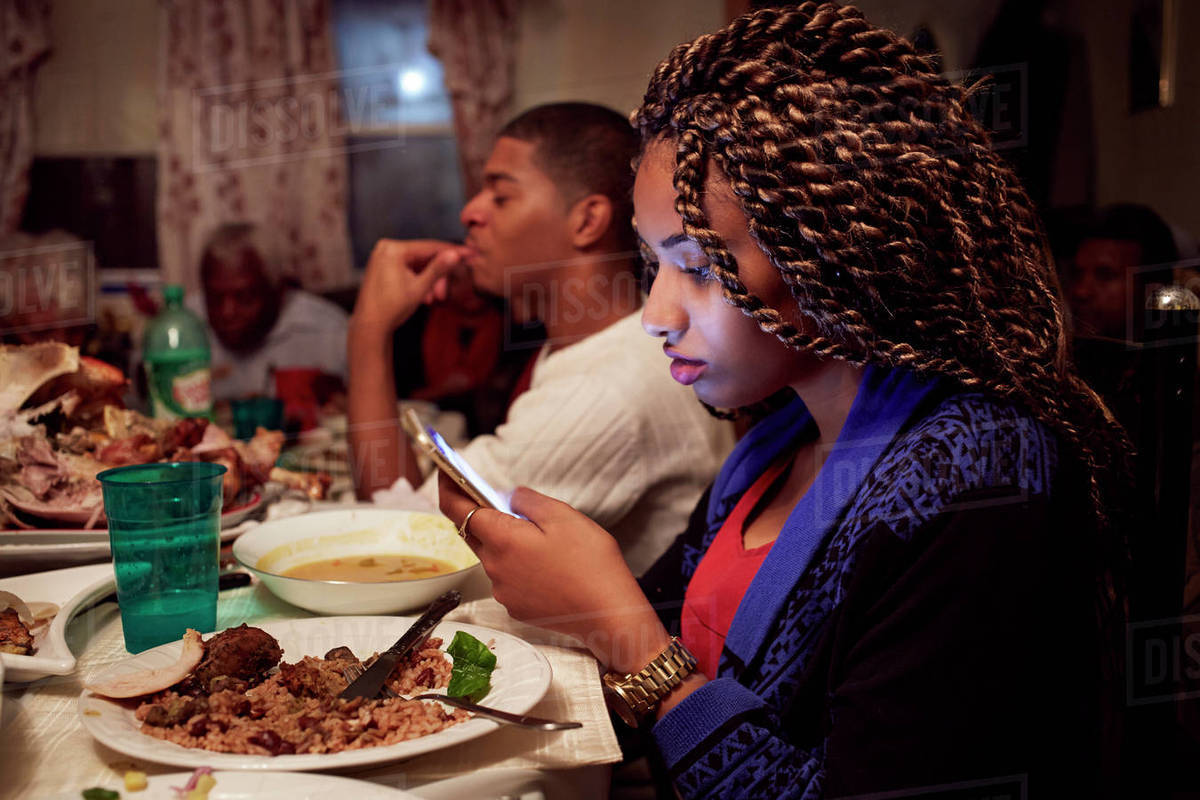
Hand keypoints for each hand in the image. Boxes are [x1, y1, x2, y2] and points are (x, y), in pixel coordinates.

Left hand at [350, 239, 470, 334]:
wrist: (370, 326)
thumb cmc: (392, 308)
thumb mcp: (420, 288)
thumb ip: (438, 269)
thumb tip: (455, 254)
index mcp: (393, 249)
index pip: (430, 247)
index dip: (452, 252)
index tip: (469, 253)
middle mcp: (385, 248)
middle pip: (423, 257)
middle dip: (437, 275)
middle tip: (444, 294)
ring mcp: (382, 256)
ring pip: (417, 264)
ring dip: (428, 280)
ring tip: (432, 299)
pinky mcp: (382, 266)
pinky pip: (407, 268)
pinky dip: (417, 280)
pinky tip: (424, 297)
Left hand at [439, 473, 670, 671]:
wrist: (610, 614)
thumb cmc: (591, 564)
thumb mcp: (563, 516)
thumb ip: (527, 500)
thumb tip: (507, 496)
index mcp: (502, 539)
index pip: (456, 508)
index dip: (446, 486)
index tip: (444, 470)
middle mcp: (494, 567)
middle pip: (474, 531)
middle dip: (483, 513)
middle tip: (506, 501)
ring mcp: (503, 591)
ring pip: (494, 555)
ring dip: (506, 541)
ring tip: (544, 539)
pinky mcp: (516, 607)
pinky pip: (508, 577)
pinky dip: (518, 565)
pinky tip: (548, 565)